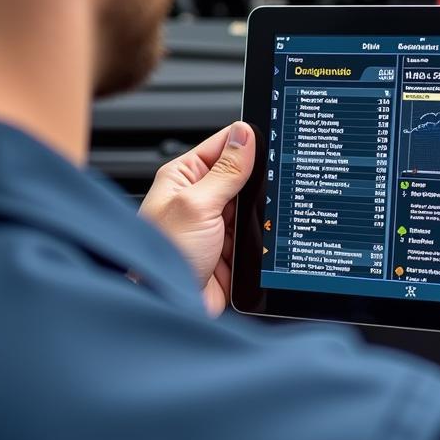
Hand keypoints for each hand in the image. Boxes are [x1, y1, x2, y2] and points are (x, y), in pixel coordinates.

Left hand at [140, 122, 254, 314]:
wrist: (169, 305)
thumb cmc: (165, 256)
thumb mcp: (197, 205)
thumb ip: (225, 171)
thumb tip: (244, 135)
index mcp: (183, 177)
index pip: (222, 145)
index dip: (247, 141)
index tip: (273, 139)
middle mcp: (198, 198)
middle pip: (241, 176)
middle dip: (258, 183)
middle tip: (272, 184)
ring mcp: (215, 224)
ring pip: (251, 207)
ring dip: (259, 213)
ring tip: (259, 219)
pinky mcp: (228, 248)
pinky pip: (253, 234)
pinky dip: (260, 236)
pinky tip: (261, 239)